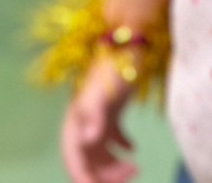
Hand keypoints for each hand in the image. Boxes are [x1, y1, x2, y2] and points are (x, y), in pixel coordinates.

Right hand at [61, 56, 138, 182]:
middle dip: (106, 176)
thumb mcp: (103, 91)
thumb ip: (93, 114)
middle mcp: (83, 123)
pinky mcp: (111, 111)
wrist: (129, 43)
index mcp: (75, 123)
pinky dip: (122, 147)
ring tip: (136, 168)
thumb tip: (87, 140)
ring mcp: (97, 117)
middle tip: (131, 175)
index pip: (74, 161)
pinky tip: (134, 149)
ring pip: (101, 154)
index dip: (84, 179)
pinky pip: (113, 138)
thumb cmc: (115, 66)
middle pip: (89, 162)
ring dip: (115, 166)